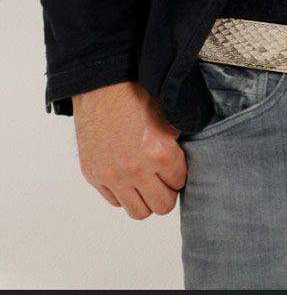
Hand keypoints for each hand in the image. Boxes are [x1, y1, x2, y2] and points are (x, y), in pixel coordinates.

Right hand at [72, 81, 186, 218]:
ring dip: (145, 199)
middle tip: (162, 178)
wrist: (101, 83)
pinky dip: (123, 193)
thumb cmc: (138, 95)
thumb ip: (179, 148)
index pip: (179, 185)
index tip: (173, 165)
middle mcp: (135, 169)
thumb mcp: (170, 119)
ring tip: (145, 181)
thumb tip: (186, 170)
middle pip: (162, 206)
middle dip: (165, 193)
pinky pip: (115, 201)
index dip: (178, 175)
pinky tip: (126, 175)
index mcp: (160, 154)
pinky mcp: (93, 173)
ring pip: (138, 211)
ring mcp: (111, 174)